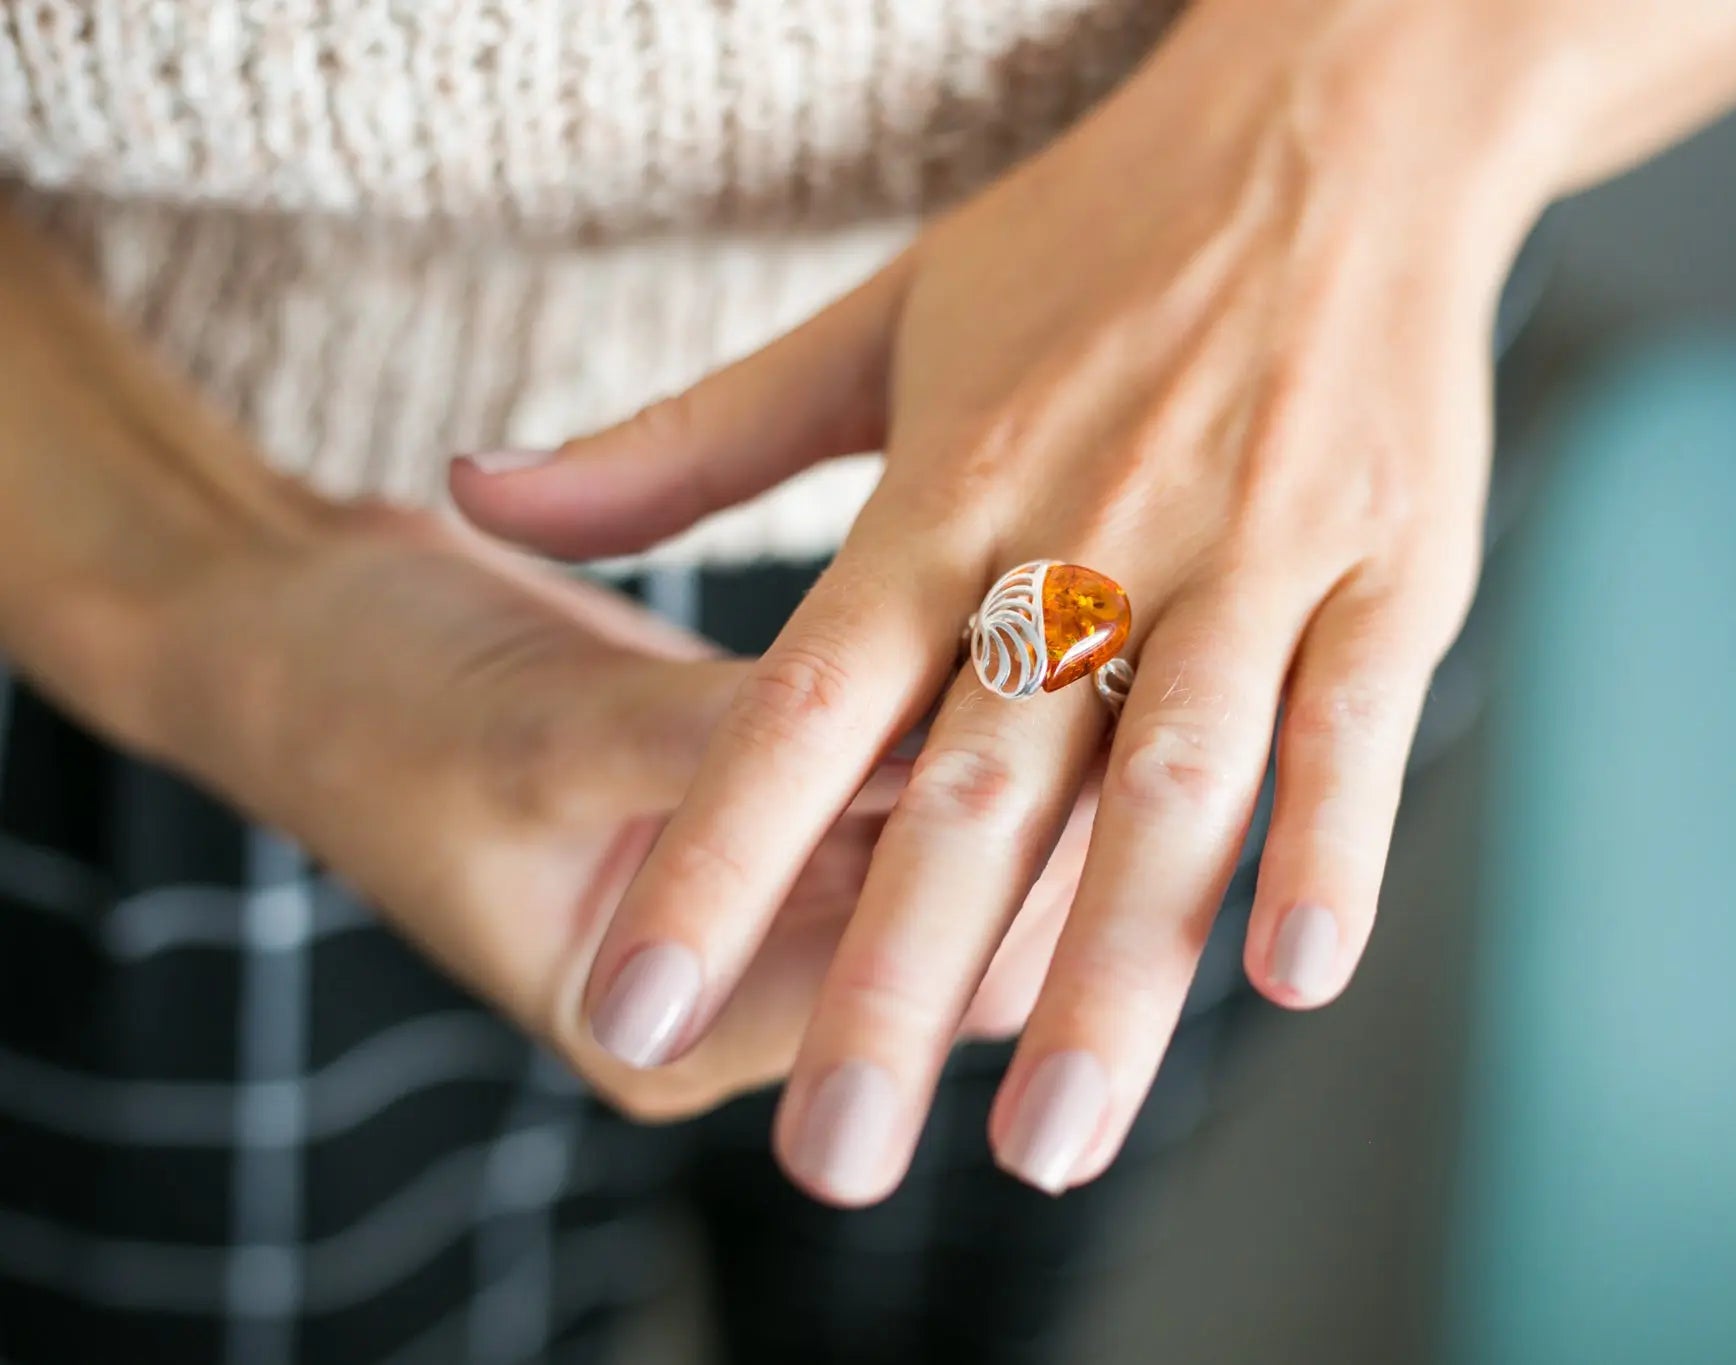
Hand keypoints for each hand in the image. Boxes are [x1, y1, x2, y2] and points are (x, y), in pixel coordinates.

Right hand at [142, 504, 1087, 1116]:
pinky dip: (966, 708)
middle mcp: (744, 987)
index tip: (1108, 740)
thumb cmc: (373, 706)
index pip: (910, 981)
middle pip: (962, 929)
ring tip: (1132, 642)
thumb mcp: (545, 739)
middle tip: (1158, 684)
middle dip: (1061, 819)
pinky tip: (1043, 619)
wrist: (289, 639)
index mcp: (679, 1031)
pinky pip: (901, 776)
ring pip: (950, 851)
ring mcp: (759, 897)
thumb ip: (733, 752)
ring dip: (1028, 758)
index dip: (1016, 869)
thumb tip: (937, 731)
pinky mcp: (769, 805)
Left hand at [452, 1, 1555, 1199]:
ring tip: (1048, 1141)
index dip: (711, 859)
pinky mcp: (1388, 563)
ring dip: (1107, 972)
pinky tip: (1285, 979)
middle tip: (833, 1159)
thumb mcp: (872, 325)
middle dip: (894, 983)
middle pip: (974, 791)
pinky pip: (1351, 720)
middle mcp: (1086, 538)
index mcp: (947, 493)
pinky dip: (1326, 847)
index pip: (803, 703)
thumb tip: (484, 487)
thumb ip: (684, 439)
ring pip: (1165, 787)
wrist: (1327, 124)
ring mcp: (1244, 554)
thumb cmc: (1092, 240)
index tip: (627, 1005)